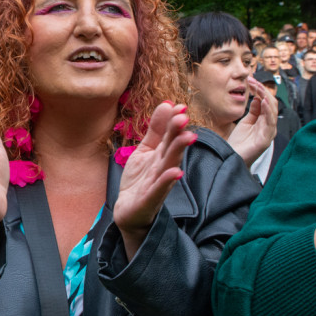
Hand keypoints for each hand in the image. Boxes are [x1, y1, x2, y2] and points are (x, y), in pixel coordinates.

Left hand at [113, 102, 193, 257]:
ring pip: (169, 166)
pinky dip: (166, 182)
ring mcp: (157, 185)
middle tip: (184, 117)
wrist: (128, 211)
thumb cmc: (140, 179)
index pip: (169, 136)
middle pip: (172, 149)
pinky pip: (159, 190)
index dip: (173, 122)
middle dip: (178, 134)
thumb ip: (156, 130)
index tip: (180, 106)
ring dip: (177, 152)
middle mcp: (163, 169)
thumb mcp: (145, 151)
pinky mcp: (149, 200)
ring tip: (187, 137)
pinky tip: (175, 173)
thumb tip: (167, 104)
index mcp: (161, 156)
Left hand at [226, 77, 276, 166]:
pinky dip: (268, 111)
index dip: (260, 90)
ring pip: (273, 111)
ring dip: (266, 97)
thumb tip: (257, 99)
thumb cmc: (239, 142)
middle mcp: (268, 126)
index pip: (266, 102)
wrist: (232, 158)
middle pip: (271, 104)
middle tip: (252, 81)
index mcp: (264, 121)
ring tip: (258, 87)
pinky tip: (264, 102)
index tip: (251, 80)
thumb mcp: (245, 123)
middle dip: (262, 90)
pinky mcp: (265, 139)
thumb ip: (253, 112)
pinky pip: (270, 123)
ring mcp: (268, 132)